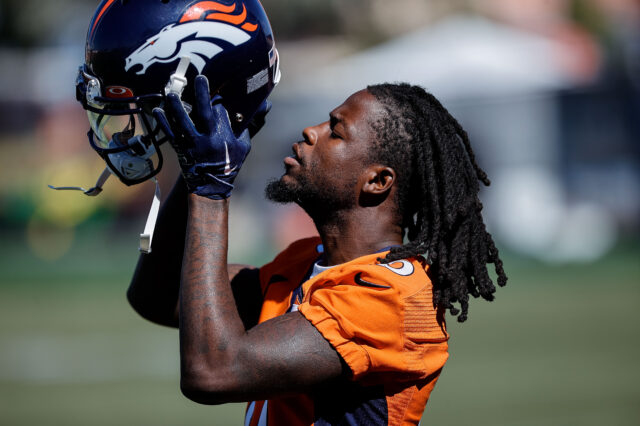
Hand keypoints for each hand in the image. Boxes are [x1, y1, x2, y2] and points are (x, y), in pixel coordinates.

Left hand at [153, 75, 250, 198]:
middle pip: (204, 112)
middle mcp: (207, 139)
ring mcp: (192, 144)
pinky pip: (170, 133)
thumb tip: (244, 114)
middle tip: (200, 79)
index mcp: (223, 137)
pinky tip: (158, 110)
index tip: (218, 94)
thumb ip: (243, 130)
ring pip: (182, 121)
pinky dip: (164, 122)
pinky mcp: (181, 149)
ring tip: (171, 93)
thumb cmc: (229, 166)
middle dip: (202, 94)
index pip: (221, 113)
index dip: (219, 101)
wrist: (211, 187)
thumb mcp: (243, 148)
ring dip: (176, 106)